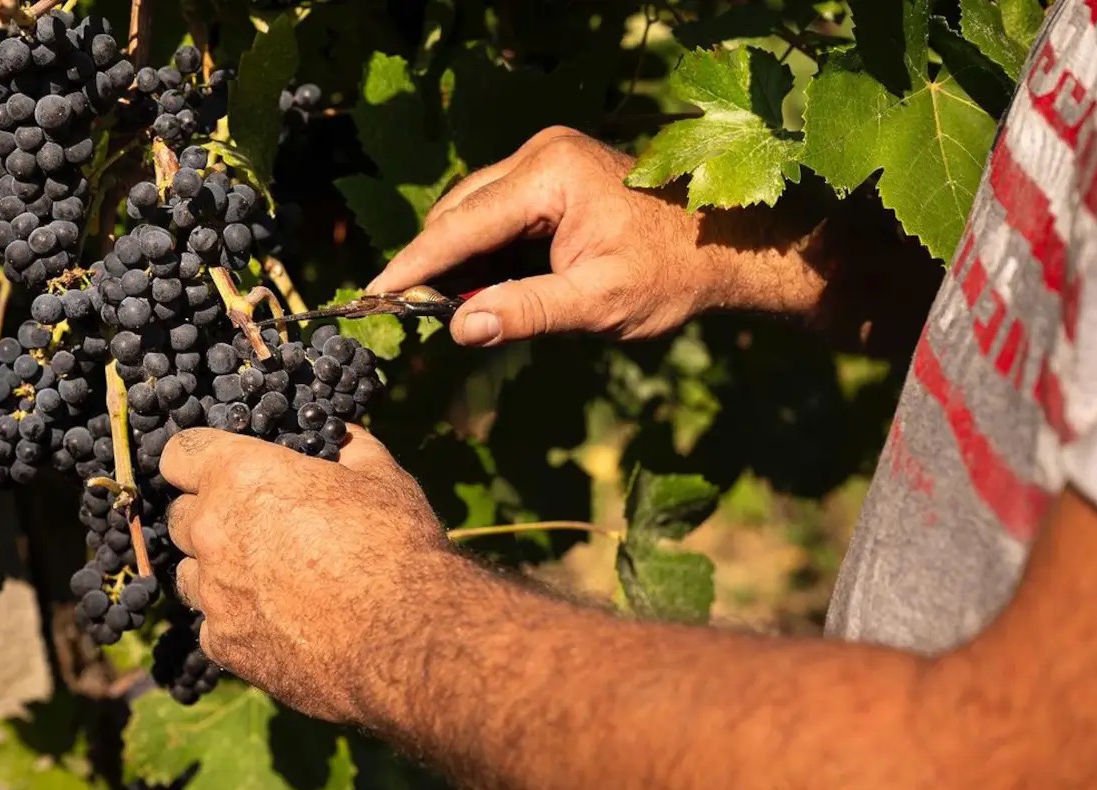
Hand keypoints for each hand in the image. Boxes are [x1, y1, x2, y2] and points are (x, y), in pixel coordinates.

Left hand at [159, 425, 444, 721]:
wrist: (403, 639)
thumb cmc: (396, 547)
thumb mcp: (382, 476)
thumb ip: (348, 447)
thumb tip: (338, 435)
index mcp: (242, 476)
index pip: (179, 453)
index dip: (198, 458)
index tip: (220, 467)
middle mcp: (213, 532)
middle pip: (181, 515)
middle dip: (212, 514)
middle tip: (263, 522)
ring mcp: (213, 593)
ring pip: (191, 571)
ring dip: (218, 567)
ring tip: (272, 575)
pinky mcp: (223, 644)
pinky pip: (214, 622)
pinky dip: (238, 617)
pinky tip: (282, 619)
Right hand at [366, 126, 733, 345]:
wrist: (722, 246)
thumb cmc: (669, 274)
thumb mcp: (598, 302)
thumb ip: (527, 312)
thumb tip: (460, 329)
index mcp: (551, 174)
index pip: (463, 224)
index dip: (416, 264)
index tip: (374, 295)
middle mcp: (541, 154)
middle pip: (460, 211)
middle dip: (432, 262)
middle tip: (407, 313)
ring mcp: (547, 161)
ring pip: (474, 211)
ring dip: (458, 260)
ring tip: (443, 309)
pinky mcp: (553, 176)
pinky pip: (499, 213)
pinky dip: (483, 252)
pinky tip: (480, 289)